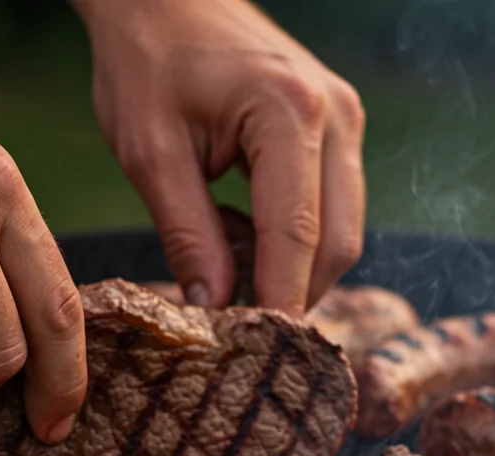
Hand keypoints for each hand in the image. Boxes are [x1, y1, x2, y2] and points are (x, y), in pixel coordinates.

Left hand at [74, 0, 366, 316]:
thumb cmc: (148, 60)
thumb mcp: (150, 153)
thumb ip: (187, 234)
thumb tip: (215, 308)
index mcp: (288, 112)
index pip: (297, 235)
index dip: (281, 302)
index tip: (261, 356)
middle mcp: (335, 114)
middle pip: (339, 242)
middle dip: (293, 292)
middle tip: (233, 323)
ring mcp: (346, 118)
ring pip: (345, 228)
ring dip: (293, 266)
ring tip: (223, 260)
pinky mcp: (340, 126)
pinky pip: (335, 205)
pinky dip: (295, 237)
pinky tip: (238, 230)